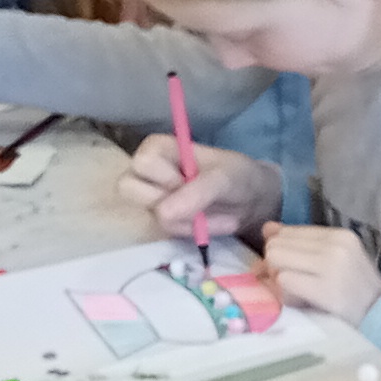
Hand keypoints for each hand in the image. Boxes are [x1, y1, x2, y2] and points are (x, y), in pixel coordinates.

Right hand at [118, 132, 281, 241]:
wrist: (252, 201)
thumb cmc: (236, 177)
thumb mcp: (224, 177)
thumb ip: (197, 191)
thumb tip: (162, 214)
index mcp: (159, 148)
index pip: (142, 162)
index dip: (164, 176)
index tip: (187, 178)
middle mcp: (149, 172)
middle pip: (128, 187)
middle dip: (164, 197)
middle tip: (192, 196)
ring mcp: (153, 198)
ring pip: (145, 213)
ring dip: (178, 217)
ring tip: (200, 208)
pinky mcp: (161, 220)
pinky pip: (163, 232)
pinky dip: (186, 230)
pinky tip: (202, 220)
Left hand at [262, 222, 380, 318]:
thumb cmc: (355, 292)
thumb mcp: (335, 259)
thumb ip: (302, 243)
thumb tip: (268, 228)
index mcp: (339, 235)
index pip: (288, 232)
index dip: (277, 250)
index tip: (281, 268)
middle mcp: (336, 245)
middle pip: (276, 245)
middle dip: (273, 265)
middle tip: (283, 283)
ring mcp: (331, 266)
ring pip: (276, 260)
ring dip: (278, 279)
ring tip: (294, 292)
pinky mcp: (326, 289)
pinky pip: (284, 281)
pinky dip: (284, 293)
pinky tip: (299, 301)